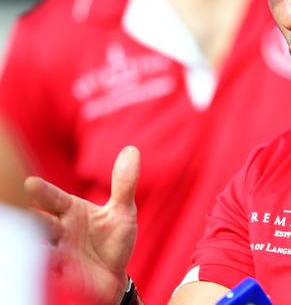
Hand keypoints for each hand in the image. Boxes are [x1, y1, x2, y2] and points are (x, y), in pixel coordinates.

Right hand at [25, 146, 139, 304]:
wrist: (115, 275)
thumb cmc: (114, 239)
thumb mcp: (123, 211)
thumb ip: (124, 183)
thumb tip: (132, 150)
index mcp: (71, 210)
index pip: (55, 198)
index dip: (43, 192)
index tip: (30, 183)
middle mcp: (61, 229)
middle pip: (40, 221)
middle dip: (31, 217)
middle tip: (23, 211)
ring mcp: (60, 251)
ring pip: (41, 244)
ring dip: (35, 242)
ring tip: (31, 237)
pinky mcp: (63, 273)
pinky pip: (50, 268)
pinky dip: (45, 264)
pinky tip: (44, 259)